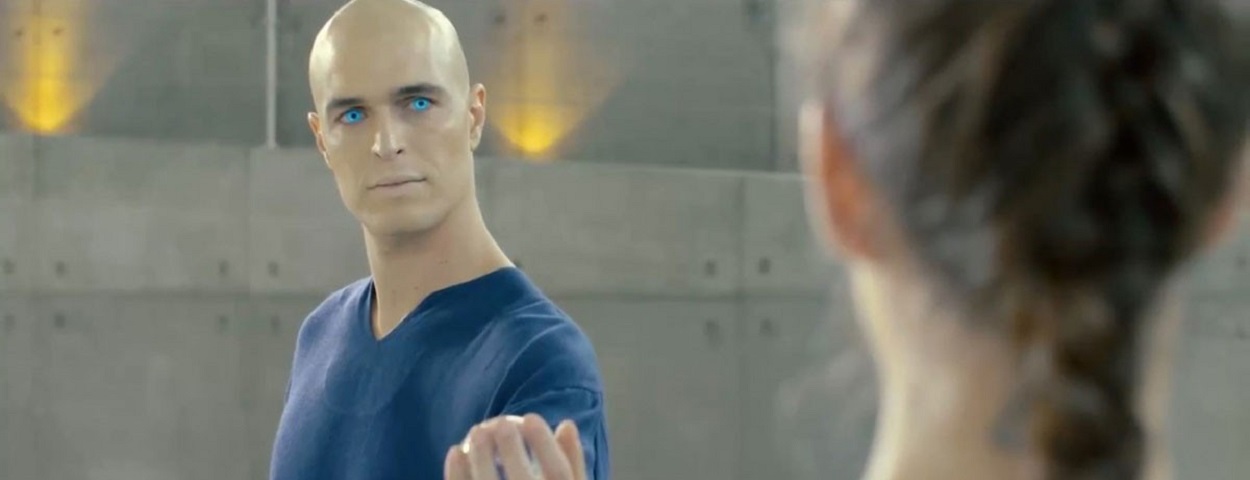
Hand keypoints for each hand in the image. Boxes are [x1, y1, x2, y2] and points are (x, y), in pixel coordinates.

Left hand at [444, 414, 585, 479]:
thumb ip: (574, 461)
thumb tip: (567, 424)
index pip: (559, 475)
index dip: (545, 444)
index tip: (532, 417)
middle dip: (510, 448)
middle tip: (499, 421)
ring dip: (479, 458)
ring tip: (476, 430)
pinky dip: (456, 475)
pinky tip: (455, 451)